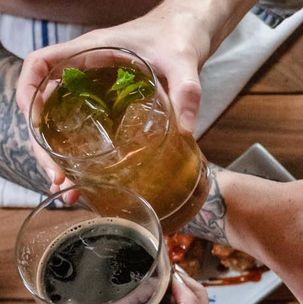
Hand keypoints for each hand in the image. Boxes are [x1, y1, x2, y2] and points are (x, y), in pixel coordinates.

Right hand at [16, 0, 249, 187]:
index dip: (29, 90)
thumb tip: (185, 130)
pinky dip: (83, 156)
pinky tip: (88, 182)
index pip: (43, 65)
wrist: (192, 32)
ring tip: (68, 190)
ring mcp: (98, 91)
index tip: (31, 121)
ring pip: (64, 123)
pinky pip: (88, 130)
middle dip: (43, 143)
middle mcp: (87, 72)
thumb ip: (186, 91)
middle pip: (47, 105)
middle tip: (57, 177)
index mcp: (92, 52)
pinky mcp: (113, 106)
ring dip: (60, 157)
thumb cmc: (180, 37)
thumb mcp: (184, 62)